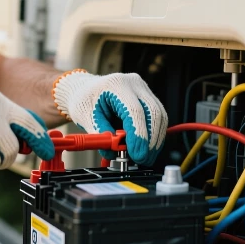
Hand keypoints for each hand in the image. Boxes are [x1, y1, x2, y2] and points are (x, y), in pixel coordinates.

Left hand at [52, 70, 166, 165]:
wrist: (85, 90)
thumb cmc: (84, 101)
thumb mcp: (85, 118)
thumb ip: (101, 135)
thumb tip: (114, 151)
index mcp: (116, 84)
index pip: (134, 111)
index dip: (138, 135)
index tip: (137, 155)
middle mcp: (134, 84)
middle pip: (153, 113)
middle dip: (150, 140)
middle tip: (142, 159)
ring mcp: (143, 89)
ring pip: (160, 116)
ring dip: (154, 140)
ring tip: (143, 157)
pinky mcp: (148, 97)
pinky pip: (158, 118)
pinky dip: (154, 135)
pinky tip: (146, 147)